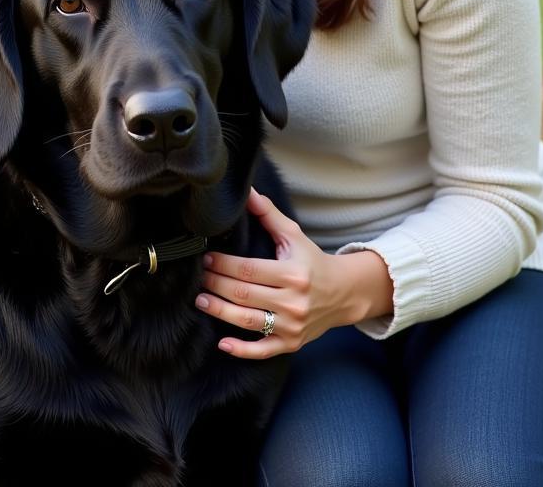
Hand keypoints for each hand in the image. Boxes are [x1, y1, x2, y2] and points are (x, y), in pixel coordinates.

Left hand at [194, 189, 392, 358]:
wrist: (345, 293)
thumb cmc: (313, 261)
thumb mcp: (294, 235)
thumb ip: (268, 214)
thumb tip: (247, 191)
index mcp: (293, 274)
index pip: (248, 269)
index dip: (223, 264)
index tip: (206, 257)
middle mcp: (293, 302)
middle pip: (244, 294)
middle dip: (216, 285)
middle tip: (198, 277)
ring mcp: (292, 326)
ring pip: (248, 321)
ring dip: (220, 311)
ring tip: (200, 300)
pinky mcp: (291, 344)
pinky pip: (263, 350)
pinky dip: (242, 350)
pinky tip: (223, 344)